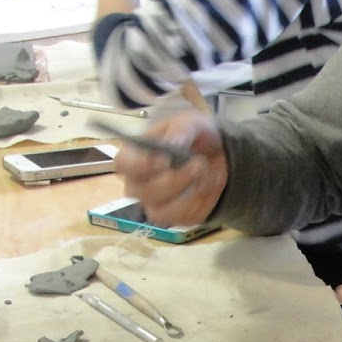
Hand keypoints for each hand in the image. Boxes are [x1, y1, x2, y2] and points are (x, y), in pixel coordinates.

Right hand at [114, 111, 226, 226]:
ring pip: (162, 211)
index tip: (164, 161)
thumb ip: (180, 130)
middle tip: (199, 163)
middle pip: (143, 192)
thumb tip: (171, 144)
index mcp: (134, 155)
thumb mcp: (190, 123)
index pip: (122, 165)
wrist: (220, 156)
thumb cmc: (194, 136)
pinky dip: (200, 203)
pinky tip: (208, 186)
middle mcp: (139, 183)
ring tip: (207, 173)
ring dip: (189, 194)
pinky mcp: (175, 217)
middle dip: (175, 179)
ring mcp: (155, 203)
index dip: (139, 166)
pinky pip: (183, 218)